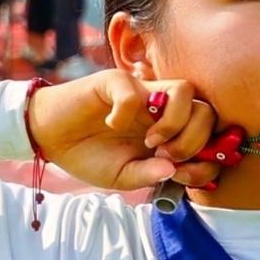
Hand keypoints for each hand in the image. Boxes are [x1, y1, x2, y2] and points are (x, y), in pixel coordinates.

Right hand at [24, 71, 220, 191]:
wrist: (50, 139)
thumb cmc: (89, 155)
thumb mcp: (123, 177)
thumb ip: (150, 175)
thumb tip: (172, 170)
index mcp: (170, 132)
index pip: (209, 134)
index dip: (209, 156)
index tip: (186, 176)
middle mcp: (162, 109)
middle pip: (205, 110)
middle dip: (194, 141)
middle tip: (166, 156)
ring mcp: (142, 93)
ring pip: (184, 90)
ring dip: (174, 122)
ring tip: (151, 142)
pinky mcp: (115, 82)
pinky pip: (134, 90)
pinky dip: (126, 112)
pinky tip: (111, 125)